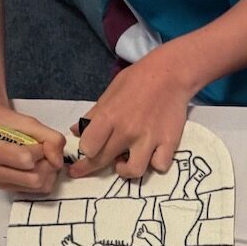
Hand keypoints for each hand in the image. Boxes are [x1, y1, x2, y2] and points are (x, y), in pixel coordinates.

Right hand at [0, 104, 64, 194]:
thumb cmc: (7, 123)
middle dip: (46, 163)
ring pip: (39, 186)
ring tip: (40, 157)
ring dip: (48, 171)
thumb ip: (50, 138)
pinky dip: (44, 178)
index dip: (40, 150)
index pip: (25, 159)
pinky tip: (36, 165)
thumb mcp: (30, 123)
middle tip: (42, 151)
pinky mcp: (9, 189)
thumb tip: (57, 162)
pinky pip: (38, 190)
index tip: (37, 141)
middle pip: (34, 178)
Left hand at [70, 48, 195, 179]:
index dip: (85, 150)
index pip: (88, 147)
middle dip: (91, 167)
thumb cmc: (137, 81)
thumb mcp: (110, 94)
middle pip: (103, 161)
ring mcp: (149, 138)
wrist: (170, 74)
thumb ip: (93, 115)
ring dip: (126, 170)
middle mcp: (127, 130)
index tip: (87, 150)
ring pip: (133, 171)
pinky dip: (155, 163)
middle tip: (89, 167)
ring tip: (126, 162)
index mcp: (109, 116)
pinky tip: (152, 155)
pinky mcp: (169, 142)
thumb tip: (76, 131)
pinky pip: (159, 166)